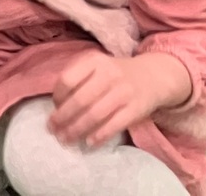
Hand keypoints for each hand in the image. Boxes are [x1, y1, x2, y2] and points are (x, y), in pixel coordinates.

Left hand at [48, 50, 191, 148]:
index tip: (53, 109)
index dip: (57, 97)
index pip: (67, 80)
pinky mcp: (136, 109)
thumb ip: (78, 78)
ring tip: (66, 139)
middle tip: (53, 130)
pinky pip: (114, 125)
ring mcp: (123, 92)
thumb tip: (57, 104)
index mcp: (94, 61)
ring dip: (77, 129)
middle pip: (80, 100)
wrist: (152, 77)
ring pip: (94, 115)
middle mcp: (108, 74)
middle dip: (63, 118)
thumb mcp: (96, 66)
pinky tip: (89, 143)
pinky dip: (99, 136)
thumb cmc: (116, 74)